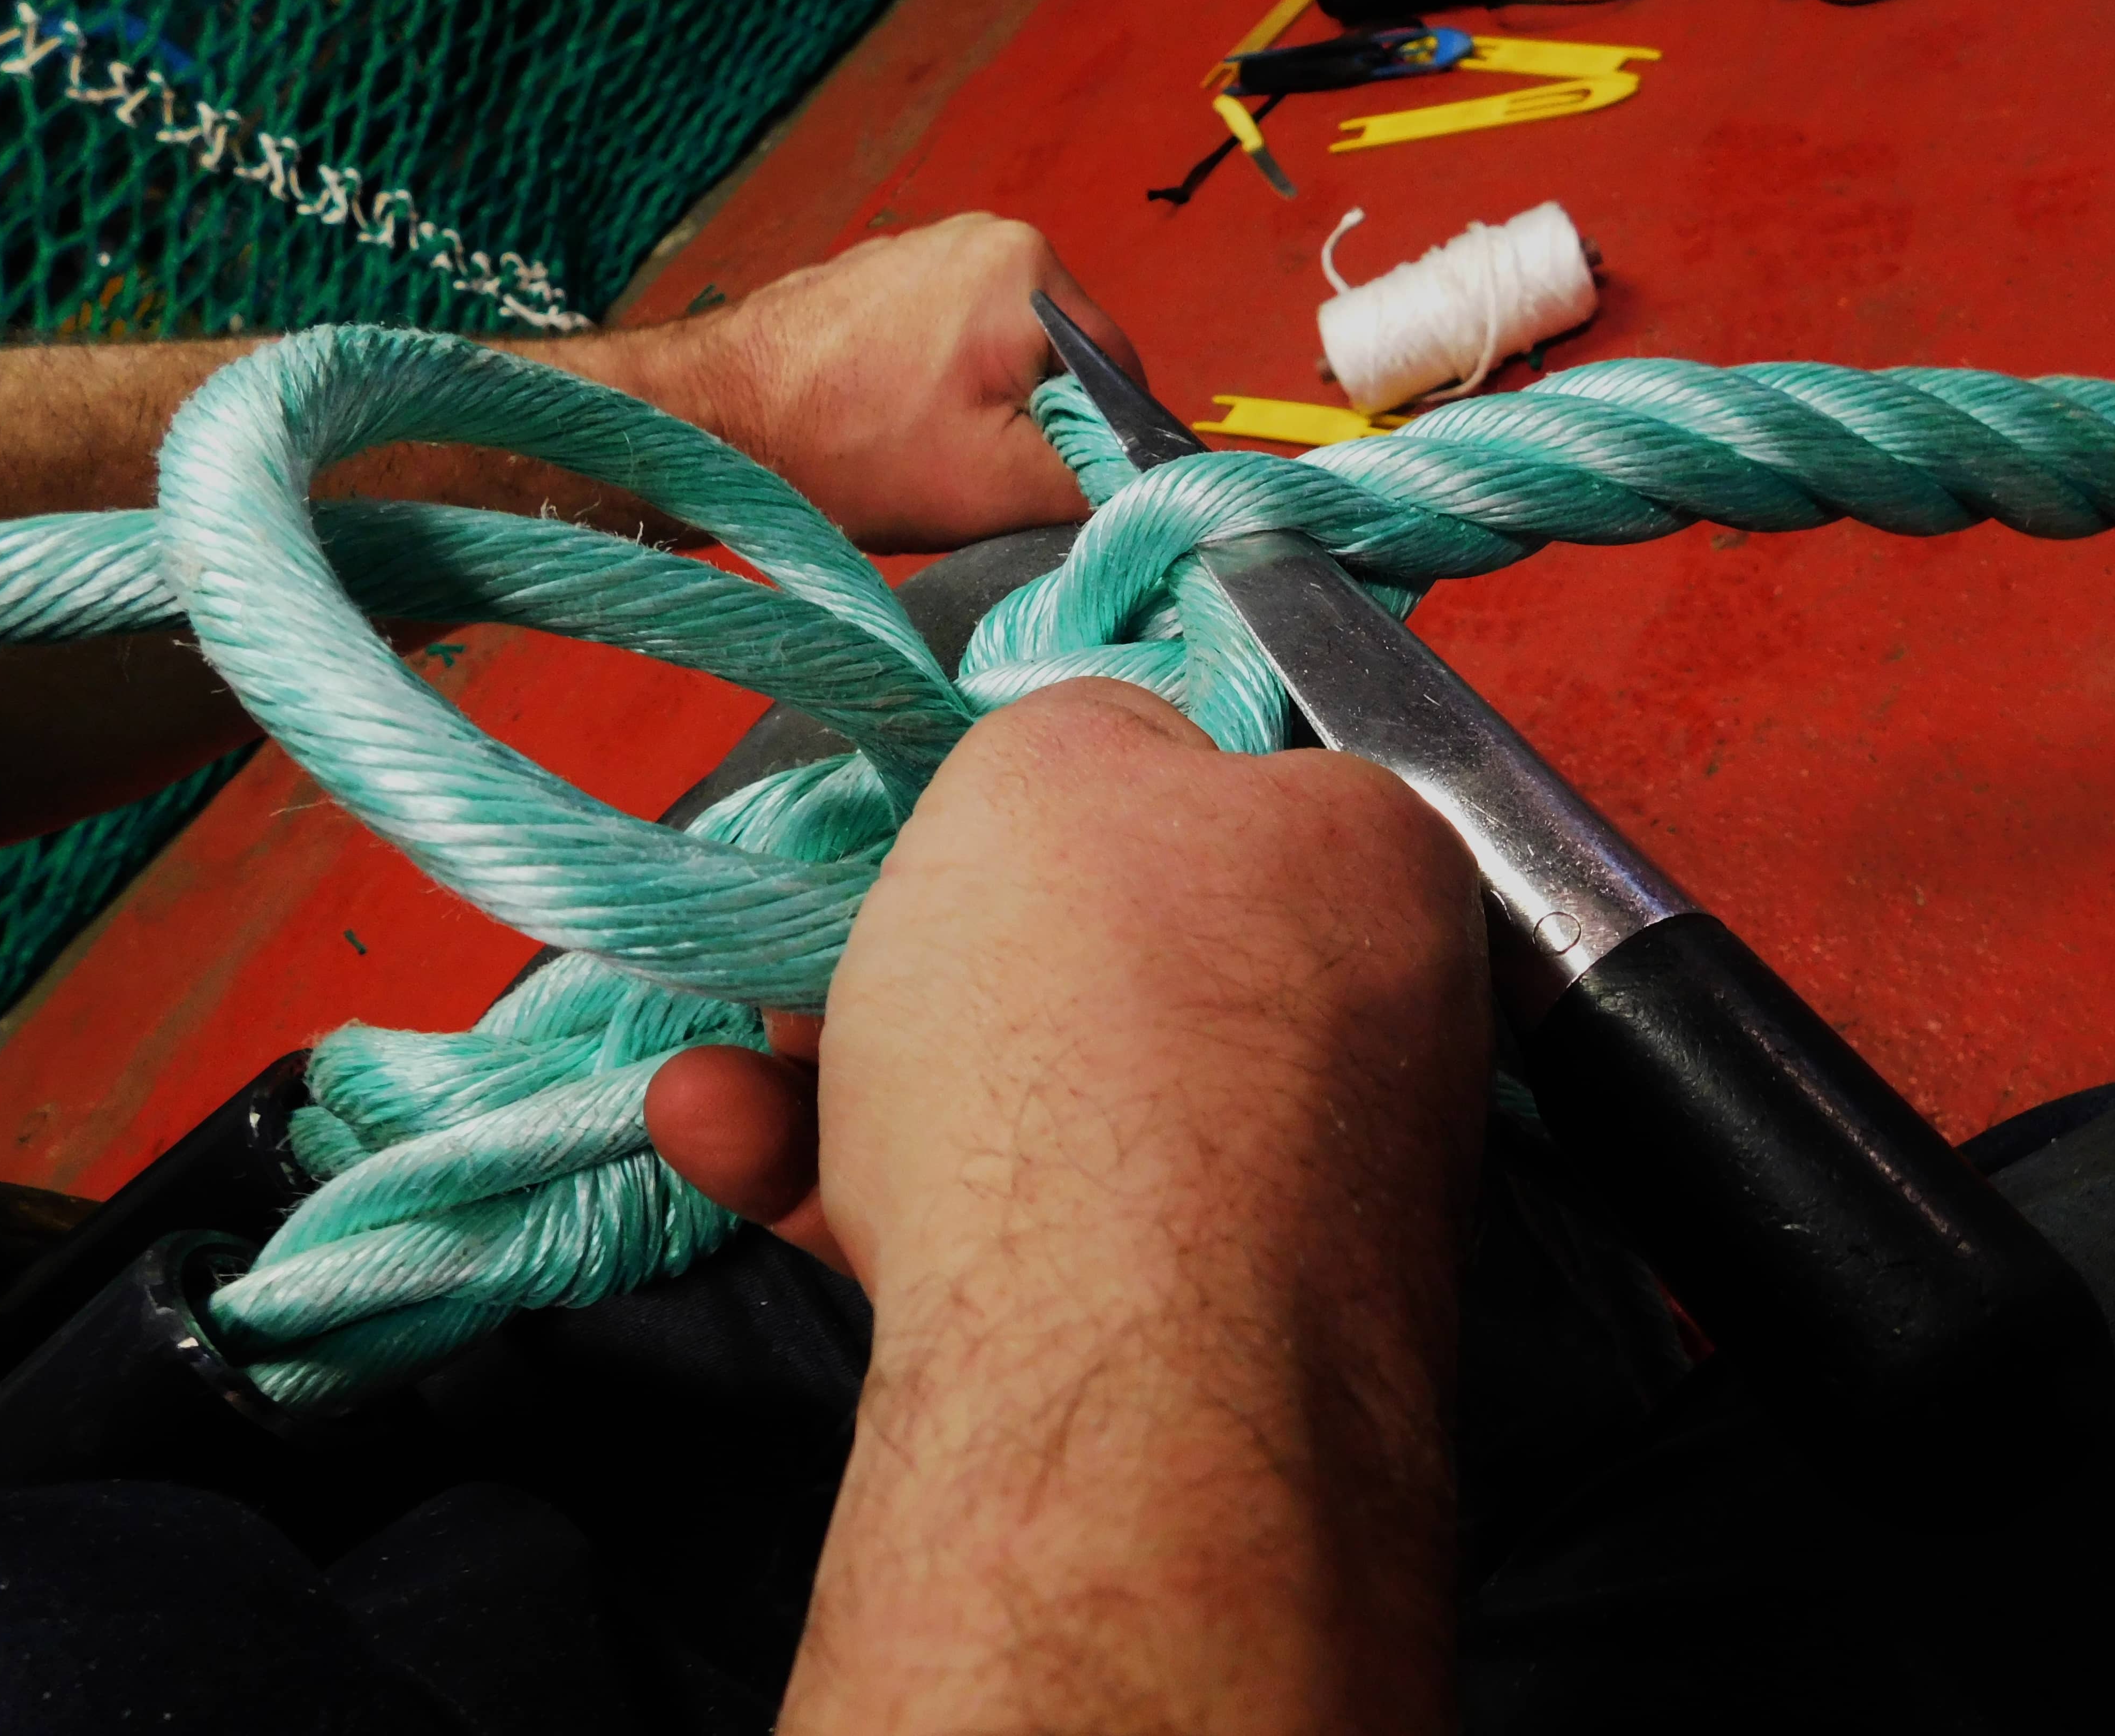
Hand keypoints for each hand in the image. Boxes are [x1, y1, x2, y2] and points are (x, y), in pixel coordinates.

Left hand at [616, 214, 1141, 552]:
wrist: (712, 422)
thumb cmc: (849, 449)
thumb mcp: (1001, 488)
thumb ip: (1097, 484)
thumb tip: (1154, 492)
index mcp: (1028, 268)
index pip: (1120, 375)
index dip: (1103, 449)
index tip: (1054, 493)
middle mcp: (987, 235)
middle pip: (1063, 361)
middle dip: (1035, 427)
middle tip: (975, 478)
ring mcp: (930, 247)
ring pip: (1007, 357)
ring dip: (986, 413)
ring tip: (924, 452)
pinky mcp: (886, 274)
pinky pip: (953, 342)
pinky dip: (940, 391)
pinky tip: (892, 425)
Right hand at [646, 678, 1488, 1292]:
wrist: (1121, 1379)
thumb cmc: (1098, 1021)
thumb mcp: (1054, 765)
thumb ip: (1073, 735)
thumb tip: (1097, 762)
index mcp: (1384, 867)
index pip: (1226, 792)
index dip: (1067, 811)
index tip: (945, 842)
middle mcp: (1373, 1037)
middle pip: (1115, 966)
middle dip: (926, 961)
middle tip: (807, 971)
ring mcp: (1297, 1206)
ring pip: (1048, 1107)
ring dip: (859, 1080)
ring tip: (730, 1082)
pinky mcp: (1201, 1345)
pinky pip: (1029, 1231)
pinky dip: (880, 1190)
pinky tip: (737, 1156)